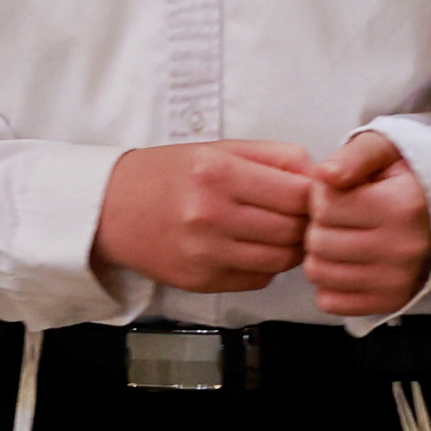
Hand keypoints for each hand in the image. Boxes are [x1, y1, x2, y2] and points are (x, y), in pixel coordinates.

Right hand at [95, 139, 317, 290]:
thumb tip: (321, 175)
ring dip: (289, 248)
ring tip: (278, 232)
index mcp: (220, 172)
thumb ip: (274, 157)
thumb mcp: (218, 149)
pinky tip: (250, 248)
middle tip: (301, 217)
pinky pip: (257, 279)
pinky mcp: (201, 281)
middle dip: (306, 224)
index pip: (299, 193)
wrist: (110, 209)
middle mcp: (212, 214)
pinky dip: (264, 266)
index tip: (313, 194)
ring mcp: (206, 252)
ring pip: (280, 260)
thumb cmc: (167, 174)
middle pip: (294, 230)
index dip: (315, 196)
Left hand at [304, 134, 430, 318]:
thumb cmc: (410, 174)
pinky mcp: (392, 301)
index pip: (326, 205)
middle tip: (342, 216)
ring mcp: (398, 280)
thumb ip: (354, 156)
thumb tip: (325, 176)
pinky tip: (347, 263)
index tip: (342, 190)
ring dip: (321, 254)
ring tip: (344, 236)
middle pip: (319, 242)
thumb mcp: (386, 148)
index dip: (322, 194)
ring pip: (320, 273)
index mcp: (402, 206)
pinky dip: (330, 283)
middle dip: (319, 224)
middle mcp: (403, 248)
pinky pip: (332, 301)